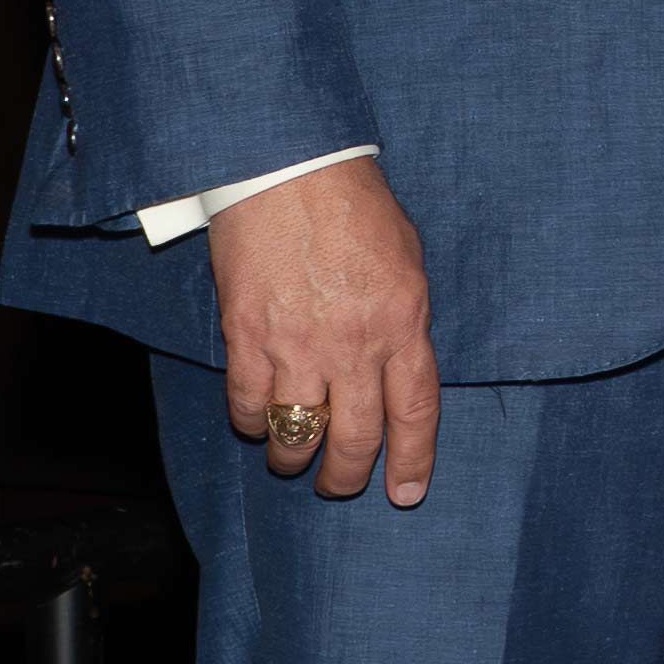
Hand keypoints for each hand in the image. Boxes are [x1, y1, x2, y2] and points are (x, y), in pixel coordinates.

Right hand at [209, 154, 439, 503]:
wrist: (291, 169)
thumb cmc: (355, 205)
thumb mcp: (406, 259)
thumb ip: (402, 318)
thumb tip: (393, 365)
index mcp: (403, 320)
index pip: (415, 410)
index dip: (412, 459)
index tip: (406, 494)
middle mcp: (354, 343)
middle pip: (355, 438)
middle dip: (346, 476)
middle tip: (338, 485)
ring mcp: (298, 346)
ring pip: (297, 436)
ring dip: (293, 458)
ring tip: (293, 457)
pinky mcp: (247, 340)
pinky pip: (250, 408)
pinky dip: (253, 423)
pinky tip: (259, 417)